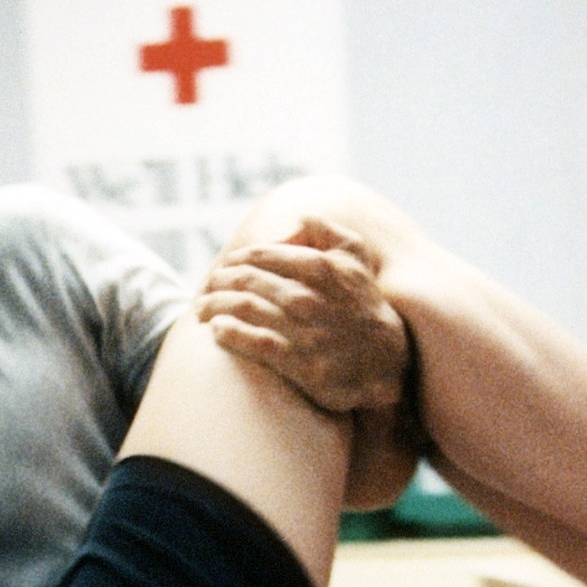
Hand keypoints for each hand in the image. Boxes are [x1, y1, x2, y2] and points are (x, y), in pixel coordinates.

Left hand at [193, 216, 414, 414]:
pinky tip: (217, 330)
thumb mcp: (357, 259)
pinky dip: (229, 334)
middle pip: (247, 280)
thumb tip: (293, 220)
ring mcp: (305, 331)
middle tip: (207, 288)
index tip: (225, 267)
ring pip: (245, 309)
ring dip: (214, 306)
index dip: (237, 260)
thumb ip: (326, 230)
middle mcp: (311, 296)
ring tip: (201, 309)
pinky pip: (254, 343)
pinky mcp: (301, 364)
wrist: (385, 365)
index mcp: (322, 267)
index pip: (262, 255)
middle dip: (219, 282)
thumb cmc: (364, 307)